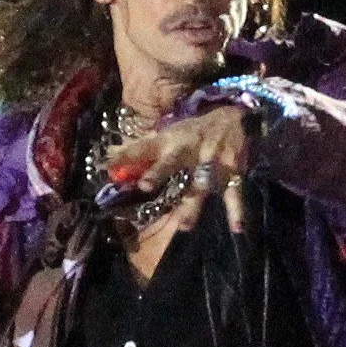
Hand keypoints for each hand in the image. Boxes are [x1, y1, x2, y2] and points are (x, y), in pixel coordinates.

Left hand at [104, 106, 254, 234]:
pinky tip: (237, 228)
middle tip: (144, 186)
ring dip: (193, 205)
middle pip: (171, 162)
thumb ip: (140, 150)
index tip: (109, 167)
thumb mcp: (168, 135)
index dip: (127, 156)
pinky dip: (236, 210)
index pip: (144, 147)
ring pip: (201, 185)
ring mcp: (211, 162)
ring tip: (185, 226)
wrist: (235, 118)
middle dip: (158, 173)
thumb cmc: (194, 132)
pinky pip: (234, 193)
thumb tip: (108, 161)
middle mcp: (189, 150)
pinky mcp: (232, 172)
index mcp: (170, 140)